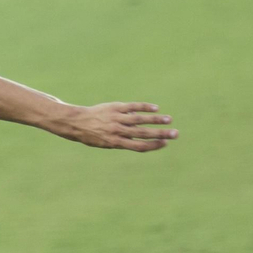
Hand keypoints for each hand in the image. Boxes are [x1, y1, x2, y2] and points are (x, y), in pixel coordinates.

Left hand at [56, 103, 178, 151]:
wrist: (77, 123)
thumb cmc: (92, 136)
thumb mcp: (106, 143)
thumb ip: (123, 140)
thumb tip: (141, 136)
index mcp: (116, 142)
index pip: (139, 146)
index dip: (153, 145)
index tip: (165, 144)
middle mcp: (118, 131)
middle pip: (143, 134)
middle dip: (160, 134)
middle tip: (175, 134)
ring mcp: (117, 119)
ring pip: (140, 119)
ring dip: (156, 120)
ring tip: (169, 120)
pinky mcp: (116, 107)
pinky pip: (133, 107)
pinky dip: (145, 107)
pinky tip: (155, 108)